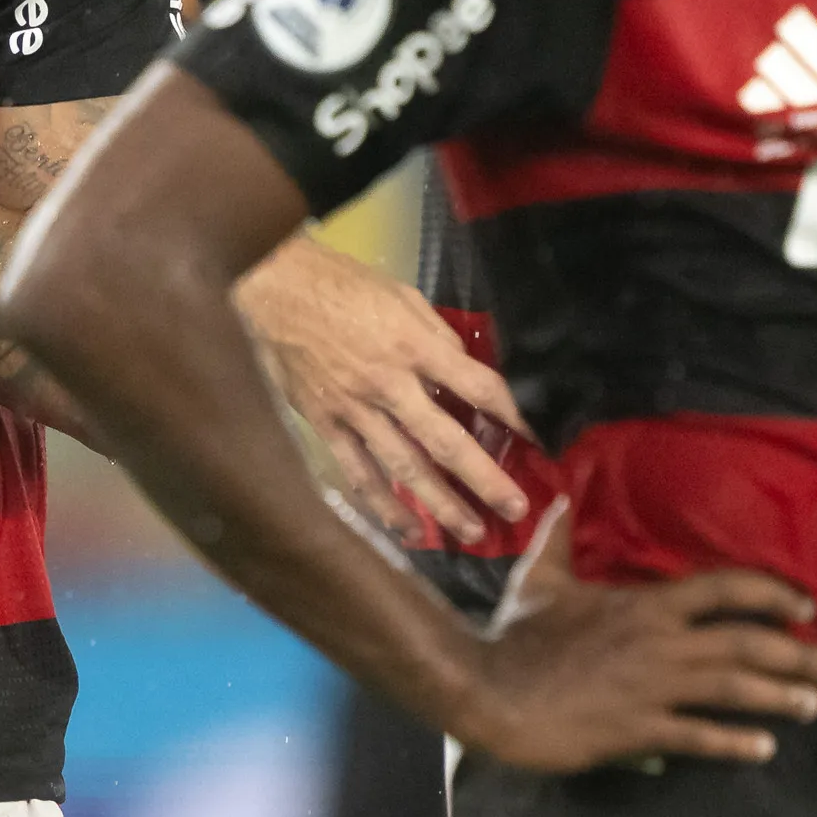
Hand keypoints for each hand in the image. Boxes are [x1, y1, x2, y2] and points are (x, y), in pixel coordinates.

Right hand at [241, 237, 535, 541]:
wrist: (276, 288)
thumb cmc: (344, 285)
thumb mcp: (403, 297)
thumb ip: (437, 337)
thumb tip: (465, 372)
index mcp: (413, 346)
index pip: (477, 387)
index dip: (514, 414)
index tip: (540, 438)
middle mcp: (388, 384)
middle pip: (446, 441)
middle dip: (484, 478)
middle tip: (515, 508)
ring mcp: (355, 410)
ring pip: (404, 468)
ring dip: (441, 504)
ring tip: (472, 531)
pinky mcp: (325, 424)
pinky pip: (358, 473)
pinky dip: (383, 506)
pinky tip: (408, 530)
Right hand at [446, 503, 816, 772]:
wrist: (490, 691)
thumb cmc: (518, 634)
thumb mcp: (542, 577)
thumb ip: (559, 537)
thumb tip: (559, 495)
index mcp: (646, 604)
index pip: (723, 589)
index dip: (771, 593)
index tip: (806, 605)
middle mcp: (661, 643)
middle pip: (744, 642)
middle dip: (794, 652)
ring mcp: (653, 689)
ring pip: (732, 688)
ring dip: (779, 695)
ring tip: (813, 703)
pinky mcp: (638, 731)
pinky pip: (698, 736)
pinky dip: (734, 742)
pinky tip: (763, 747)